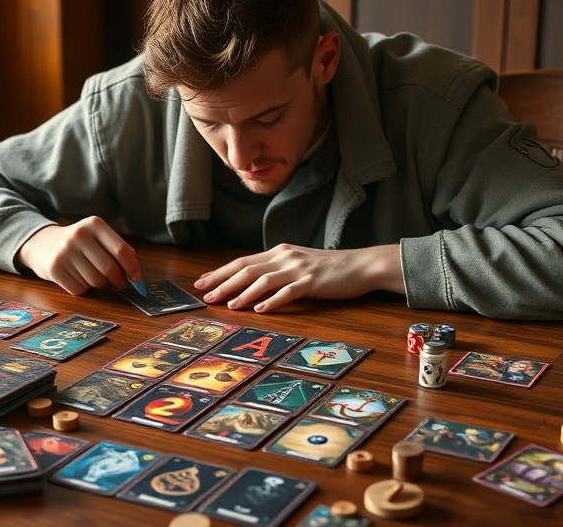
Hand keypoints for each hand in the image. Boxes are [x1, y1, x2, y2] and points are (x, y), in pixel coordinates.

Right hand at [17, 216, 141, 295]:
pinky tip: (77, 277)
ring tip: (91, 274)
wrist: (42, 244)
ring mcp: (65, 252)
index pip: (121, 250)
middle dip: (118, 279)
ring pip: (96, 281)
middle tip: (118, 281)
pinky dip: (83, 288)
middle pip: (109, 269)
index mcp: (94, 224)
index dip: (132, 267)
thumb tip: (135, 269)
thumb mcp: (98, 236)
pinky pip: (80, 289)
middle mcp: (79, 235)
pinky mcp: (54, 268)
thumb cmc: (79, 243)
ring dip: (99, 283)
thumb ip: (118, 248)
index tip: (136, 278)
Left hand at [193, 243, 403, 312]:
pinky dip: (272, 301)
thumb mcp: (298, 264)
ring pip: (263, 280)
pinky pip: (288, 292)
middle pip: (247, 269)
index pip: (243, 262)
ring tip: (229, 305)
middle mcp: (285, 257)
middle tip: (206, 296)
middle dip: (223, 282)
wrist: (361, 265)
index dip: (220, 272)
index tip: (201, 282)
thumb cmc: (328, 269)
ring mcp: (298, 268)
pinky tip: (260, 310)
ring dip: (243, 293)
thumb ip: (277, 270)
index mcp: (279, 252)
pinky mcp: (312, 281)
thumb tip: (251, 283)